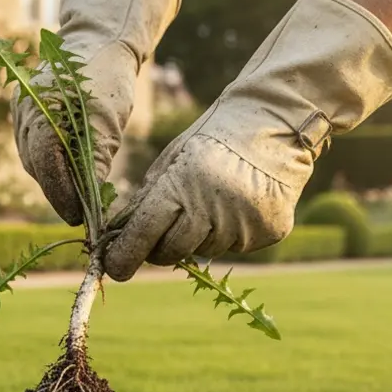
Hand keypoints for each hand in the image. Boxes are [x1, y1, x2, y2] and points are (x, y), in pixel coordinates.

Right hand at [14, 0, 180, 226]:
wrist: (97, 39)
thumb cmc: (107, 75)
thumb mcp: (109, 120)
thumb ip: (98, 160)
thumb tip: (93, 202)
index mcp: (42, 107)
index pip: (45, 163)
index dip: (61, 194)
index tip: (77, 217)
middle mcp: (24, 110)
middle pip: (36, 164)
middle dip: (57, 191)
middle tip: (80, 213)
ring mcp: (20, 110)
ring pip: (32, 158)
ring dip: (52, 179)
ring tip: (76, 198)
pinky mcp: (24, 111)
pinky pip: (33, 146)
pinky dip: (49, 164)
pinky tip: (67, 174)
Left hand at [104, 0, 391, 279]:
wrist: (278, 123)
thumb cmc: (214, 139)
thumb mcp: (172, 160)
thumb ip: (147, 199)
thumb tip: (120, 236)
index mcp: (182, 185)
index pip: (144, 233)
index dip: (124, 254)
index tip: (113, 268)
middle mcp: (213, 209)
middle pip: (171, 251)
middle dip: (160, 246)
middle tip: (164, 229)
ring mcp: (244, 224)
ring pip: (204, 250)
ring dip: (198, 236)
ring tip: (212, 201)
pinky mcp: (270, 232)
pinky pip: (236, 246)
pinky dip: (228, 234)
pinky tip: (237, 204)